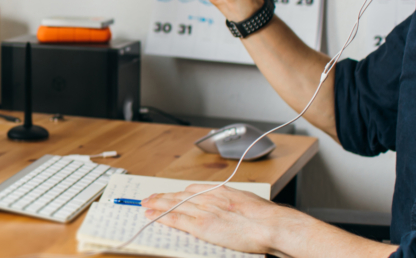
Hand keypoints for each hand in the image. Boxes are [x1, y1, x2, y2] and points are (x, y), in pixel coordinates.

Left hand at [141, 184, 292, 254]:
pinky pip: (176, 219)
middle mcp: (209, 197)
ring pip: (174, 204)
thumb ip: (234, 202)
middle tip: (150, 197)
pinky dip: (161, 216)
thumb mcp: (248, 202)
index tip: (171, 193)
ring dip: (157, 204)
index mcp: (221, 191)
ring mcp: (204, 210)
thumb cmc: (265, 218)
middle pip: (179, 195)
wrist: (270, 225)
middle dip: (163, 196)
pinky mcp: (201, 225)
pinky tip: (151, 215)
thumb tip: (232, 206)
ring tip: (145, 204)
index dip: (178, 192)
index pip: (192, 189)